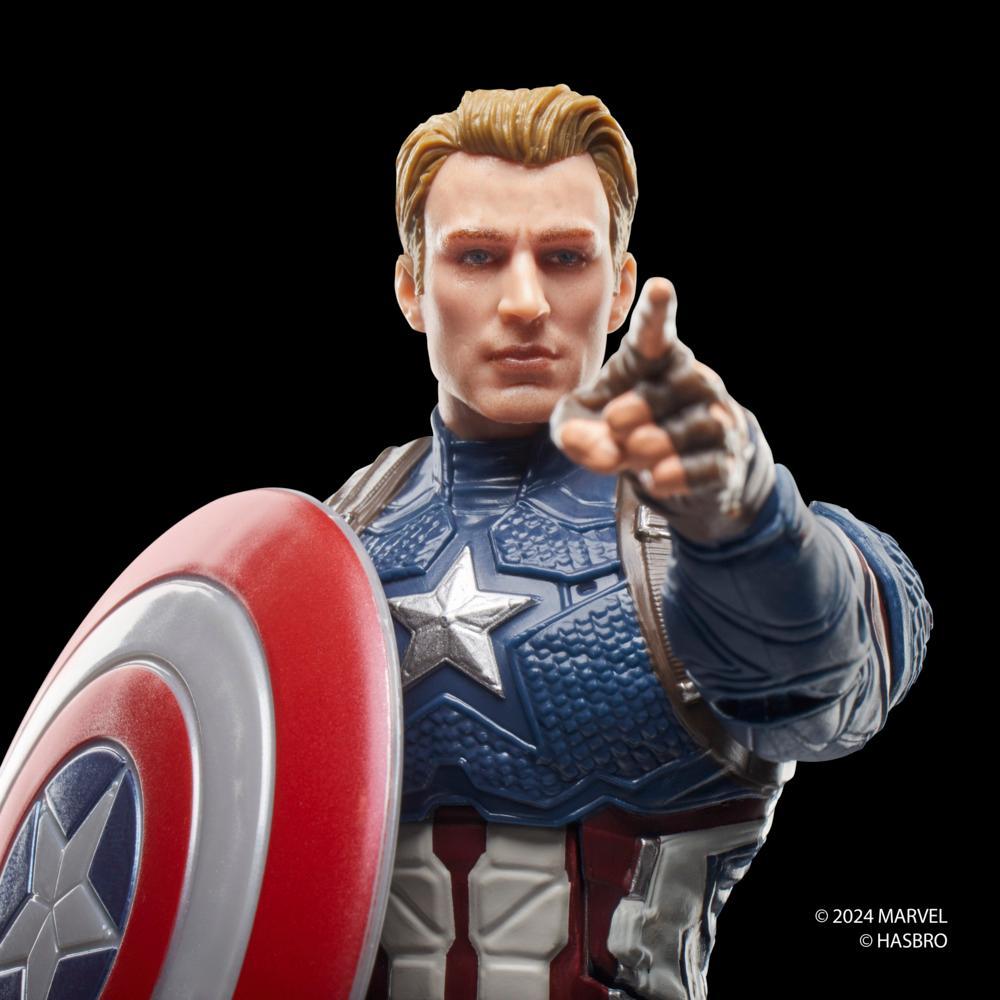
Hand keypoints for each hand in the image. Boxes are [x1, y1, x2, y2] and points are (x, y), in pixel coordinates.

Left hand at [550, 277, 775, 544]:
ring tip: (633, 450)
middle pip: (679, 382)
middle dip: (645, 402)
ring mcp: (713, 420)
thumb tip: (571, 438)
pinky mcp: (722, 461)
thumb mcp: (581, 426)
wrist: (666, 472)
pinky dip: (683, 472)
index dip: (657, 311)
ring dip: (664, 438)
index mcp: (654, 361)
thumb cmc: (619, 429)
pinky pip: (711, 464)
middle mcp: (692, 381)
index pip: (656, 332)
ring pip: (699, 423)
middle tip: (613, 421)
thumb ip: (569, 427)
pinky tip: (655, 479)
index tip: (659, 287)